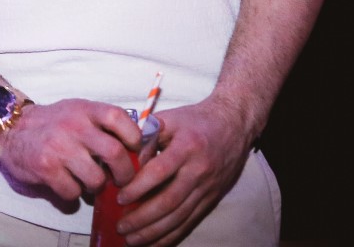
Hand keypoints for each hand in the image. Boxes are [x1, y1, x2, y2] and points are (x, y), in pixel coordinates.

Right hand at [0, 99, 140, 200]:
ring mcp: (59, 147)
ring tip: (89, 182)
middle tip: (121, 180)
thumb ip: (102, 124)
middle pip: (114, 153)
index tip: (133, 150)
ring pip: (96, 179)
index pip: (119, 118)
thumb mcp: (77, 112)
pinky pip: (72, 193)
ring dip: (96, 187)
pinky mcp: (46, 167)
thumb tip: (136, 147)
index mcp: (84, 110)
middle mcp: (73, 125)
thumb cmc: (52, 123)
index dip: (133, 137)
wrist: (10, 128)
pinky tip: (67, 185)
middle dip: (124, 174)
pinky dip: (73, 195)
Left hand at [114, 98, 254, 245]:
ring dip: (154, 232)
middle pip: (169, 201)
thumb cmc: (195, 120)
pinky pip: (190, 221)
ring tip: (132, 240)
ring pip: (180, 216)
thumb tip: (128, 164)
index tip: (120, 197)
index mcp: (187, 147)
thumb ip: (146, 138)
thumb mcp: (169, 119)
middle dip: (143, 218)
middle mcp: (199, 170)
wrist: (233, 125)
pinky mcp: (211, 198)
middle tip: (121, 226)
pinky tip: (155, 243)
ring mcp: (207, 187)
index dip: (138, 187)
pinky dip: (172, 235)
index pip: (159, 171)